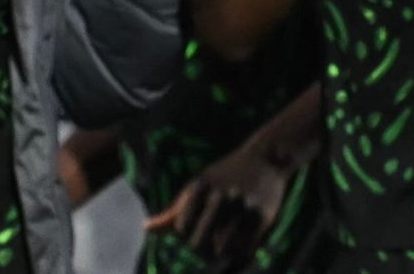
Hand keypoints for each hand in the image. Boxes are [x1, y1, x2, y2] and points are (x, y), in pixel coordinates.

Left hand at [144, 137, 295, 265]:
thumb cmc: (226, 176)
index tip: (196, 228)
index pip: (182, 227)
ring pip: (222, 250)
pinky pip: (244, 250)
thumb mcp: (199, 186)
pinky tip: (239, 246)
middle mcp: (221, 195)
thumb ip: (174, 211)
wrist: (267, 159)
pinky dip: (239, 255)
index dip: (187, 233)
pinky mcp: (263, 217)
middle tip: (208, 248)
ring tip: (224, 247)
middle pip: (198, 243)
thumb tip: (146, 229)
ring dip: (221, 255)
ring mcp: (243, 207)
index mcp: (201, 186)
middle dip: (201, 250)